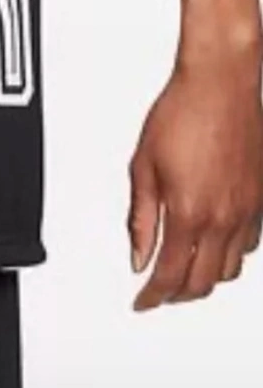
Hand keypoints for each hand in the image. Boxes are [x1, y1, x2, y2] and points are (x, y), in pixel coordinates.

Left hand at [129, 58, 262, 309]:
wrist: (220, 85)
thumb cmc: (181, 113)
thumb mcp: (143, 165)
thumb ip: (141, 216)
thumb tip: (138, 254)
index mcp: (188, 211)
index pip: (169, 275)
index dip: (152, 296)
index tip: (142, 302)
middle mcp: (222, 218)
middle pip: (202, 282)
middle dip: (177, 295)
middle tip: (159, 292)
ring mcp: (246, 211)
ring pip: (229, 270)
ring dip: (205, 279)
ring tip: (185, 273)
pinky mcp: (261, 200)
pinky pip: (249, 246)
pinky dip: (230, 257)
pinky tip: (216, 247)